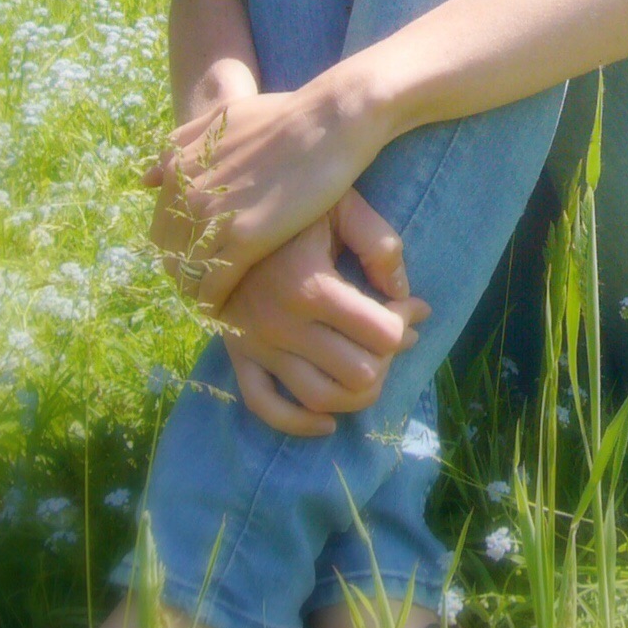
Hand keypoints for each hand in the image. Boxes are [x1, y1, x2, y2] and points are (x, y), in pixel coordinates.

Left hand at [146, 76, 389, 311]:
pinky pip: (215, 283)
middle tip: (201, 287)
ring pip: (189, 271)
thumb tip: (146, 177)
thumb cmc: (282, 115)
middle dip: (182, 271)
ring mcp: (214, 217)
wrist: (325, 123)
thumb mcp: (222, 118)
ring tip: (212, 302)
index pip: (161, 224)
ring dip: (196, 291)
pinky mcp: (244, 239)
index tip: (192, 259)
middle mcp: (189, 193)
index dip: (175, 246)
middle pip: (170, 251)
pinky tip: (226, 310)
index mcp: (181, 166)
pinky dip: (215, 301)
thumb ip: (182, 143)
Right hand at [220, 190, 430, 436]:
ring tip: (370, 370)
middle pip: (359, 374)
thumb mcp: (340, 205)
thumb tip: (404, 293)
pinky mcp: (237, 354)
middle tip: (388, 336)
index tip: (408, 306)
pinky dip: (300, 424)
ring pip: (321, 399)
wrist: (219, 208)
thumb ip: (378, 243)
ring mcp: (255, 343)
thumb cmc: (290, 203)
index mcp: (309, 284)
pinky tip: (327, 422)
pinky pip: (266, 406)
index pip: (382, 333)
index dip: (405, 322)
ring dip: (357, 395)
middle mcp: (280, 323)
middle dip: (386, 359)